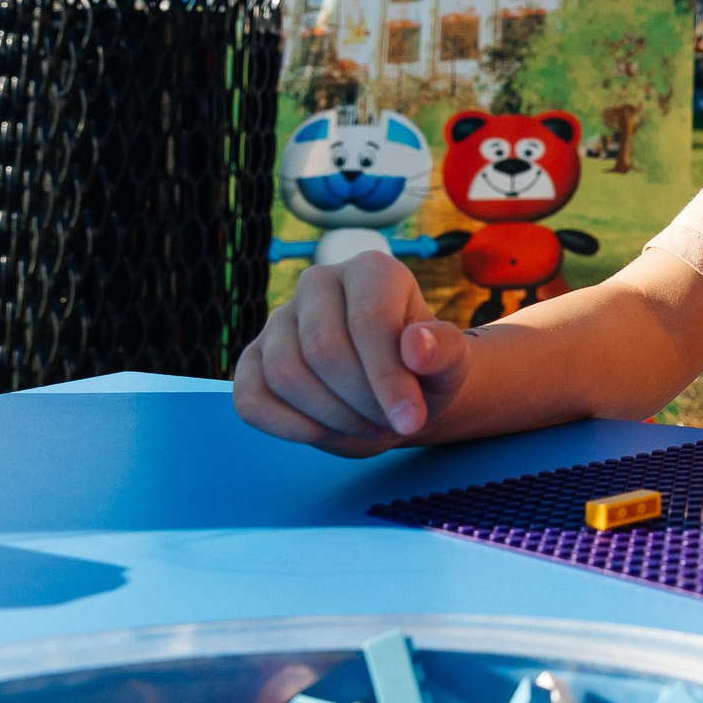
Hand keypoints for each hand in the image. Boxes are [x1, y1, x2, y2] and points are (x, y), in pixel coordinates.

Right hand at [232, 251, 470, 455]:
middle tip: (390, 421)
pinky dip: (286, 426)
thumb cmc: (425, 371)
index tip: (412, 419)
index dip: (389, 378)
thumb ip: (445, 351)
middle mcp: (318, 282)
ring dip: (330, 416)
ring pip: (286, 374)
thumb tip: (417, 345)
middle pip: (324, 349)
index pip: (369, 321)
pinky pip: (250, 399)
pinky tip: (322, 431)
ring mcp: (278, 320)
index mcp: (371, 270)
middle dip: (361, 399)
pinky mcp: (251, 360)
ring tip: (366, 424)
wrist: (395, 391)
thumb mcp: (451, 364)